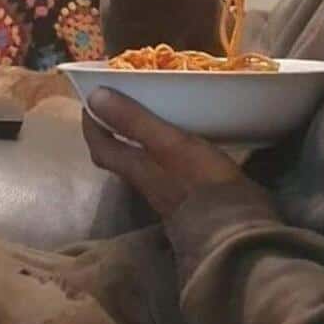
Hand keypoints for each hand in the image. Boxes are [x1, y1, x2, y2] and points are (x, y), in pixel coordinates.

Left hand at [83, 88, 246, 219]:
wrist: (233, 226)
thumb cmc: (200, 180)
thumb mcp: (168, 142)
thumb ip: (134, 121)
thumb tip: (94, 97)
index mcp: (135, 168)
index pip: (100, 146)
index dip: (91, 123)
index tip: (90, 99)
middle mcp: (144, 181)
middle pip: (116, 157)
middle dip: (110, 132)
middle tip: (115, 105)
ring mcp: (165, 192)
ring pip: (138, 162)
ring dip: (134, 140)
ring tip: (145, 116)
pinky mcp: (186, 196)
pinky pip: (161, 167)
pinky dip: (159, 150)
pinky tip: (175, 142)